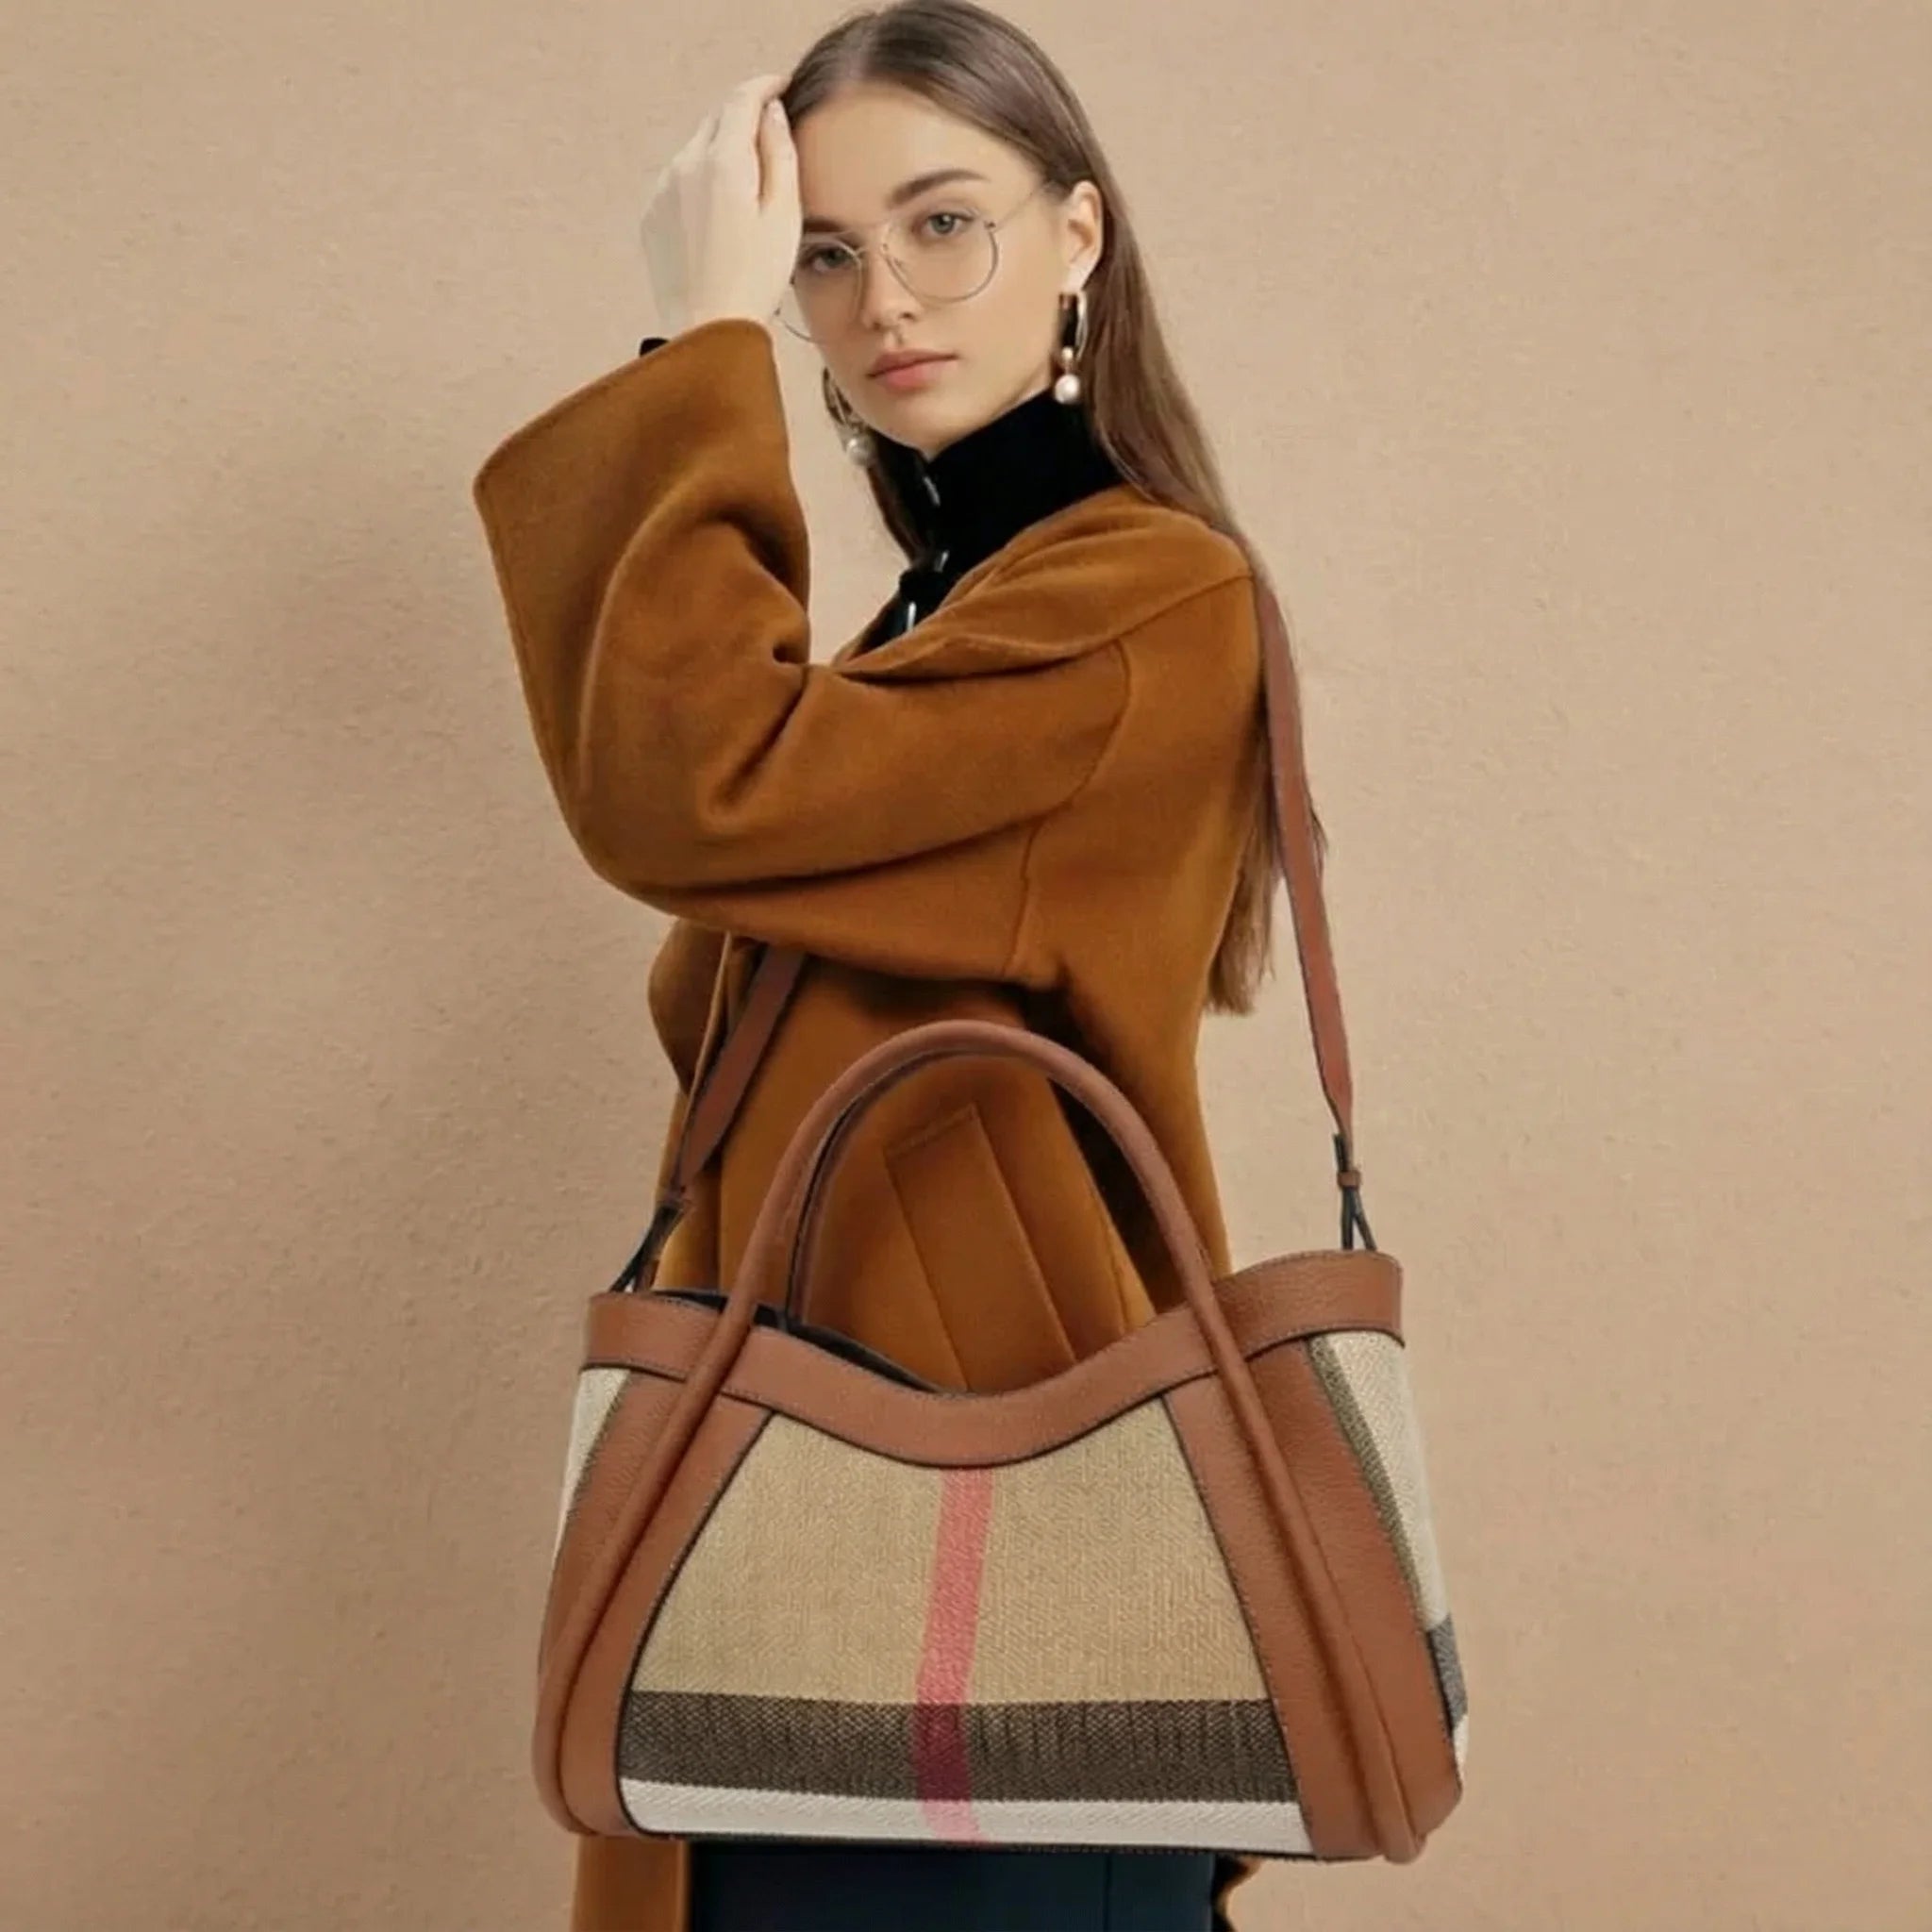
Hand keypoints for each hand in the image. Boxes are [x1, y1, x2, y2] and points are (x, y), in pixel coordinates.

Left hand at [640, 73, 798, 336]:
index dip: (764, 87)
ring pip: (696, 150)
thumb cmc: (754, 280)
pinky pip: (679, 181)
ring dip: (720, 152)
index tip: (781, 86)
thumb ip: (780, 154)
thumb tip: (771, 113)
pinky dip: (700, 181)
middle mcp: (685, 165)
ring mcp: (662, 190)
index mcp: (724, 161)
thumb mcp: (784, 216)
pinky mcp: (652, 215)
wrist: (706, 331)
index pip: (742, 100)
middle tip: (769, 132)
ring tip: (745, 183)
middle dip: (742, 118)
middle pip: (716, 120)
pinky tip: (719, 214)